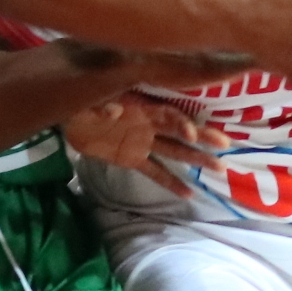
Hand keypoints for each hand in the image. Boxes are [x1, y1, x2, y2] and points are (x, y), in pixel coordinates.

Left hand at [66, 90, 221, 196]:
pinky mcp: (132, 158)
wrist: (67, 114)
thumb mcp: (90, 98)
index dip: (180, 122)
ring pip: (174, 151)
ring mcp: (142, 142)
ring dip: (195, 158)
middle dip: (201, 139)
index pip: (167, 114)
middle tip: (225, 147)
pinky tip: (189, 193)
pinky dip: (171, 182)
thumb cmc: (82, 99)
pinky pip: (155, 171)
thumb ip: (103, 104)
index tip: (190, 133)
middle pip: (179, 131)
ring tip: (219, 168)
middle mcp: (147, 124)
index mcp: (140, 106)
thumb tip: (114, 110)